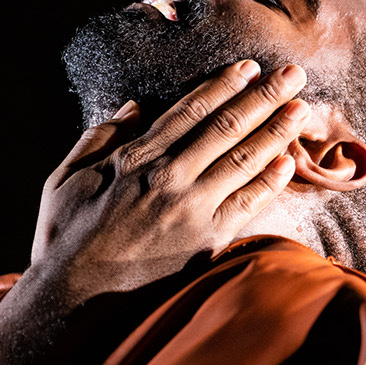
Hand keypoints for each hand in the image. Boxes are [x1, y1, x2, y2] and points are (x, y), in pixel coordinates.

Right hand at [29, 60, 308, 302]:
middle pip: (227, 127)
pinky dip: (270, 181)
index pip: (191, 110)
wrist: (74, 296)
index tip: (249, 68)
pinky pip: (247, 204)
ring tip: (300, 109)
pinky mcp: (206, 241)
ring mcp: (192, 210)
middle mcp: (170, 177)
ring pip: (244, 160)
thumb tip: (135, 108)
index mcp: (136, 157)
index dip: (224, 85)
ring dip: (276, 131)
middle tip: (294, 75)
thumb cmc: (65, 236)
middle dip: (264, 97)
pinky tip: (289, 162)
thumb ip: (100, 137)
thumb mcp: (66, 177)